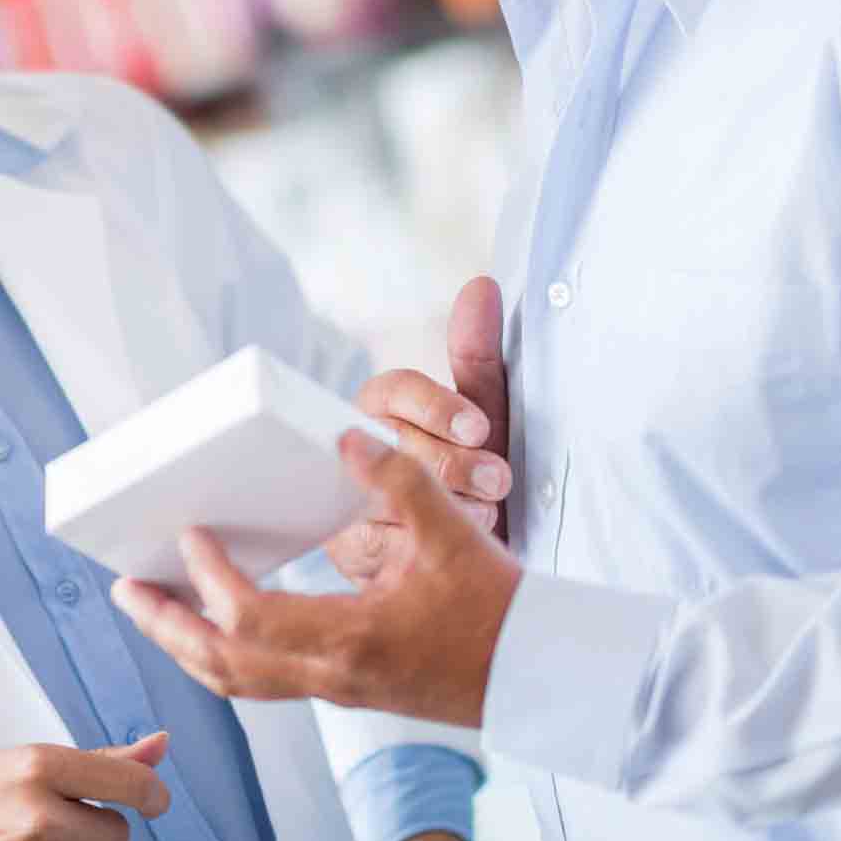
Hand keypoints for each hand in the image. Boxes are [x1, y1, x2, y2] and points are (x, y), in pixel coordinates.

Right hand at [0, 734, 172, 840]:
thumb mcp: (28, 763)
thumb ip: (101, 760)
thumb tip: (162, 745)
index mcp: (39, 765)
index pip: (129, 783)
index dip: (151, 795)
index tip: (152, 802)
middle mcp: (36, 813)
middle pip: (118, 834)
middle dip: (94, 830)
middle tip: (51, 823)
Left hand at [110, 428, 521, 725]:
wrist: (536, 673)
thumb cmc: (498, 604)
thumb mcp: (452, 531)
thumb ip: (398, 478)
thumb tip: (345, 436)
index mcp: (353, 637)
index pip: (251, 618)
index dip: (209, 579)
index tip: (187, 536)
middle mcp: (332, 674)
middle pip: (222, 664)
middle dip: (165, 625)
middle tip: (123, 588)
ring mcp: (335, 690)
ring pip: (236, 683)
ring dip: (185, 647)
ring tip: (149, 609)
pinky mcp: (343, 692)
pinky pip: (261, 684)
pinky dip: (222, 659)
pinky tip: (211, 628)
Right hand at [341, 278, 513, 568]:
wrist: (472, 554)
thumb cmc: (474, 473)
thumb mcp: (485, 417)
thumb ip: (478, 358)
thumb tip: (481, 287)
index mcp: (385, 403)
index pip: (397, 389)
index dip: (437, 406)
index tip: (479, 427)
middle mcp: (355, 442)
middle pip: (394, 443)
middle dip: (453, 463)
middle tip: (496, 479)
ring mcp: (344, 493)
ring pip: (383, 494)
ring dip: (444, 507)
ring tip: (484, 514)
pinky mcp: (343, 544)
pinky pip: (375, 543)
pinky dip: (418, 543)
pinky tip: (448, 543)